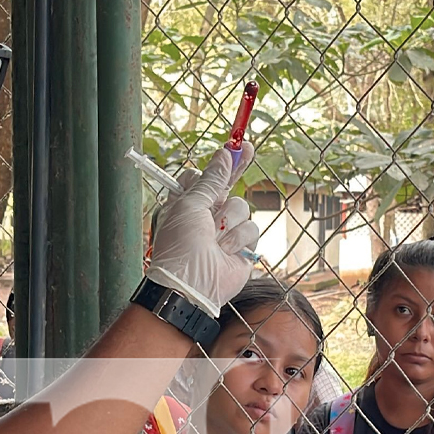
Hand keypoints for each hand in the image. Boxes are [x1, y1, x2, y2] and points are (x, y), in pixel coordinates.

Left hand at [146, 145, 261, 317]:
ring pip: (242, 207)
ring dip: (229, 221)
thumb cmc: (181, 246)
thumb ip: (211, 180)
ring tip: (215, 239)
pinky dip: (239, 239)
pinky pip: (252, 229)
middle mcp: (208, 216)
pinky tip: (226, 252)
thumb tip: (223, 153)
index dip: (220, 163)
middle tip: (249, 147)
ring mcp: (226, 232)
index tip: (234, 146)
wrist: (191, 287)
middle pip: (229, 186)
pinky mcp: (243, 248)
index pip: (206, 177)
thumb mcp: (190, 204)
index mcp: (189, 204)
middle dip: (238, 169)